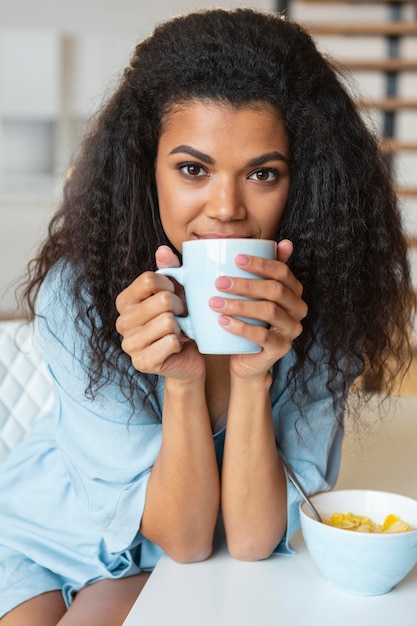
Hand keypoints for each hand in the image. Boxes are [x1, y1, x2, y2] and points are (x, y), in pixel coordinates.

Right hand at [115, 246, 204, 380]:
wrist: (187, 357)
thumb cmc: (180, 320)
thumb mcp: (176, 291)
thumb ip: (169, 269)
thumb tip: (163, 250)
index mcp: (125, 300)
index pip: (149, 279)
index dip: (171, 285)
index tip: (176, 294)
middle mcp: (122, 322)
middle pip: (162, 300)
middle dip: (180, 307)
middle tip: (182, 316)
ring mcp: (129, 344)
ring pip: (168, 322)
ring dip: (182, 326)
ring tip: (180, 330)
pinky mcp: (142, 362)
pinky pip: (171, 342)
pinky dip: (181, 342)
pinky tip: (178, 346)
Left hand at [208, 240, 306, 377]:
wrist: (246, 358)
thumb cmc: (248, 320)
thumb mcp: (251, 294)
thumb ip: (259, 269)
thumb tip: (281, 241)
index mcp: (293, 291)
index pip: (282, 271)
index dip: (260, 263)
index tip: (235, 259)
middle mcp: (298, 309)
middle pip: (275, 290)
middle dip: (246, 284)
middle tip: (219, 282)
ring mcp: (292, 330)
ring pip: (269, 311)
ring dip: (240, 304)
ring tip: (215, 302)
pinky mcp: (281, 348)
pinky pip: (262, 336)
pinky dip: (241, 327)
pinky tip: (223, 321)